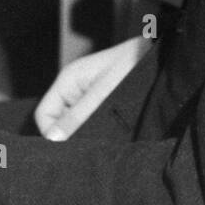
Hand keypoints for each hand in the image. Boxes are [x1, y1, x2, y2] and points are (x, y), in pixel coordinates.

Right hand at [35, 37, 150, 140]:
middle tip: (89, 149)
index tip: (71, 149)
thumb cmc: (131, 66)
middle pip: (57, 122)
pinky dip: (96, 130)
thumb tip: (51, 139)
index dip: (52, 134)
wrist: (161, 55)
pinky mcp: (102, 101)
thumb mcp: (104, 93)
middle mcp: (73, 88)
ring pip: (74, 124)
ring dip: (85, 134)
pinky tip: (110, 136)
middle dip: (70, 136)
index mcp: (67, 80)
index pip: (44, 115)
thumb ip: (78, 116)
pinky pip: (89, 121)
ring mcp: (87, 95)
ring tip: (102, 142)